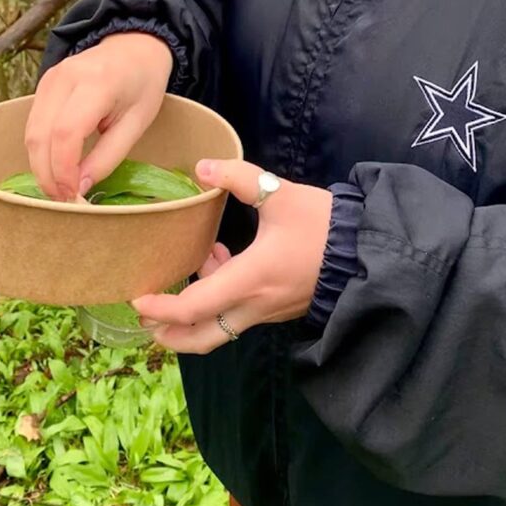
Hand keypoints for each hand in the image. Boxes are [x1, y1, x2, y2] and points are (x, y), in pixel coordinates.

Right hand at [25, 33, 172, 200]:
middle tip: (64, 201)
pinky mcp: (43, 84)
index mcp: (98, 82)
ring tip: (60, 189)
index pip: (66, 132)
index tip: (72, 196)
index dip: (63, 170)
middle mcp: (66, 76)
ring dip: (40, 166)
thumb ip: (109, 156)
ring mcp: (50, 77)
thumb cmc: (144, 84)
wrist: (135, 46)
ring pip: (31, 132)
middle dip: (47, 174)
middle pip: (40, 135)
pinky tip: (55, 167)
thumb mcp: (138, 122)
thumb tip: (79, 188)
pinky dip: (41, 151)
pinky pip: (33, 124)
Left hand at [132, 160, 332, 352]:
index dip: (162, 309)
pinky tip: (226, 260)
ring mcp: (269, 311)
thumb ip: (238, 178)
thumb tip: (200, 168)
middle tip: (145, 320)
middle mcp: (255, 305)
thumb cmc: (323, 225)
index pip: (195, 307)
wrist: (367, 250)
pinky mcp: (281, 307)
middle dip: (170, 334)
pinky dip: (221, 298)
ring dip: (197, 311)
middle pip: (203, 337)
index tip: (138, 300)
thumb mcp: (280, 193)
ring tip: (196, 267)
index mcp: (250, 279)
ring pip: (221, 327)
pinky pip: (240, 313)